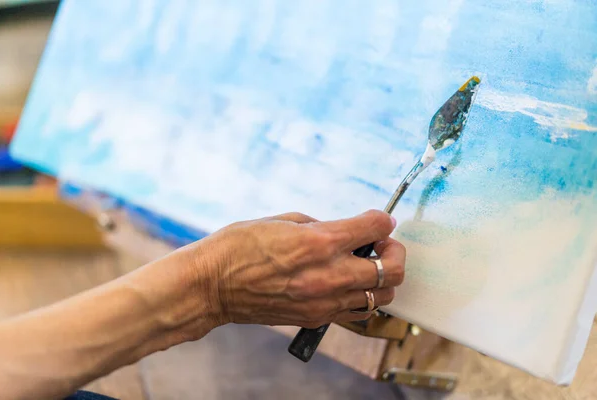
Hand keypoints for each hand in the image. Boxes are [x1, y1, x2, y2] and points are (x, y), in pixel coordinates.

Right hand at [193, 210, 405, 328]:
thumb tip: (345, 229)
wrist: (212, 286)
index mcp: (319, 242)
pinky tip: (348, 284)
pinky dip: (362, 297)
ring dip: (383, 279)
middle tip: (383, 245)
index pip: (375, 228)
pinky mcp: (315, 318)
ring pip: (381, 297)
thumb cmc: (239, 246)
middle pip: (393, 269)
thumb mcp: (282, 220)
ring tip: (367, 267)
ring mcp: (324, 301)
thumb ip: (321, 225)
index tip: (380, 220)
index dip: (383, 220)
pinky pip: (356, 312)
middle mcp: (328, 274)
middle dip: (395, 251)